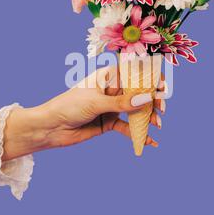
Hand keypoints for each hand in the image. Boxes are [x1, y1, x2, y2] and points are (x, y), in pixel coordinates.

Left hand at [2, 66, 166, 160]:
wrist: (50, 128)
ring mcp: (110, 107)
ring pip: (134, 110)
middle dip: (151, 100)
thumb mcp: (97, 103)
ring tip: (157, 124)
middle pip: (137, 93)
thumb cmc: (69, 106)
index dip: (149, 78)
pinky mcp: (108, 123)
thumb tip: (147, 99)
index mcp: (107, 77)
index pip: (132, 73)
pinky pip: (127, 127)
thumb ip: (122, 103)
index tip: (162, 85)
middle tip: (162, 108)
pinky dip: (137, 133)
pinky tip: (149, 141)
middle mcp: (111, 90)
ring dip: (147, 117)